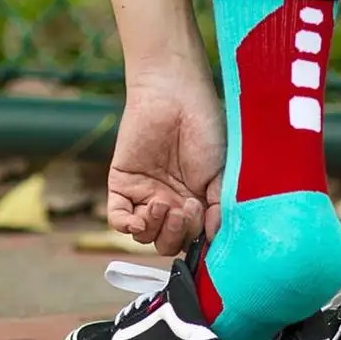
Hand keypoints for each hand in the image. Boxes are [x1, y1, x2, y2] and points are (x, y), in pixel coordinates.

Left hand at [107, 65, 222, 255]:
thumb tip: (213, 239)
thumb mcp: (222, 173)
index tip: (206, 223)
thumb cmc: (206, 129)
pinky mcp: (122, 184)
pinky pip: (118, 219)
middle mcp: (171, 203)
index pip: (193, 238)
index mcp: (197, 202)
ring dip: (156, 229)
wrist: (175, 97)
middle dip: (177, 234)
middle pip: (168, 242)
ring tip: (166, 205)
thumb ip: (218, 208)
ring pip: (144, 236)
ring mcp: (146, 195)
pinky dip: (128, 225)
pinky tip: (141, 217)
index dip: (198, 240)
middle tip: (186, 208)